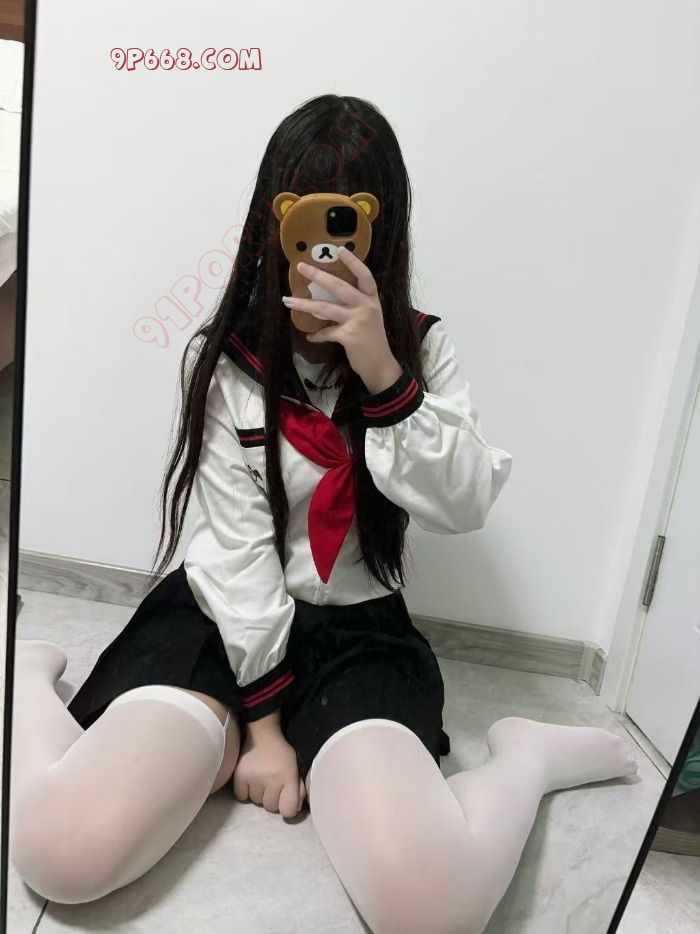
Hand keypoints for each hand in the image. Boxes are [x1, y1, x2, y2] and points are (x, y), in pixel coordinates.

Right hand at [232, 712, 305, 817]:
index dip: (288, 807)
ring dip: (260, 794)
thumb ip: (298, 790)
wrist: (262, 735)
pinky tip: (250, 780)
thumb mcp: (296, 768)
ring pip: (257, 802)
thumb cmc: (281, 753)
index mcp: (288, 776)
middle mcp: (271, 779)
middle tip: (272, 784)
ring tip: (261, 780)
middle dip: (273, 798)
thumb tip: (294, 810)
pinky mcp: (238, 777)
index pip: (288, 811)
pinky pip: (242, 797)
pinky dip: (246, 792)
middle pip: (271, 807)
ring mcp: (253, 779)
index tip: (286, 799)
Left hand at [281, 247, 403, 394]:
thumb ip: (355, 306)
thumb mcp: (369, 318)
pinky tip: (310, 337)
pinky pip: (326, 332)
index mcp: (372, 299)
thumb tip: (328, 299)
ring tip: (288, 300)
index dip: (353, 262)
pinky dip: (317, 335)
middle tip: (301, 267)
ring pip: (325, 308)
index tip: (340, 249)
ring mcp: (358, 320)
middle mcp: (366, 306)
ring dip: (304, 304)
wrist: (380, 365)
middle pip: (338, 286)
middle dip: (317, 275)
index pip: (365, 275)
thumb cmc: (373, 340)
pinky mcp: (348, 336)